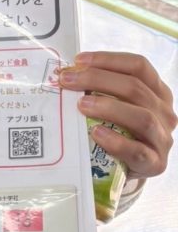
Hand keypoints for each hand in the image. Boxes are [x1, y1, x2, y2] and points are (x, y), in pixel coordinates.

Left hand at [60, 52, 176, 179]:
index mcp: (157, 92)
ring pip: (142, 117)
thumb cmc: (119, 132)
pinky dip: (116, 141)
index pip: (139, 66)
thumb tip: (66, 74)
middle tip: (68, 81)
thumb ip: (98, 91)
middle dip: (98, 80)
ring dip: (109, 107)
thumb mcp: (114, 107)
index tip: (78, 61)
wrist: (129, 171)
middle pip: (135, 88)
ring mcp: (162, 138)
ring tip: (81, 105)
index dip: (108, 60)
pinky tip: (96, 133)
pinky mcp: (155, 163)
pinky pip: (137, 151)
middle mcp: (164, 112)